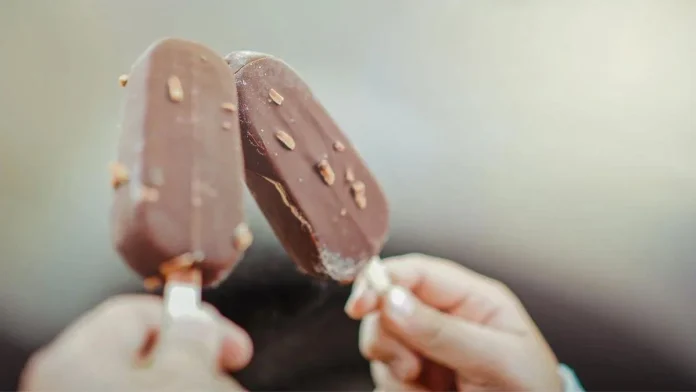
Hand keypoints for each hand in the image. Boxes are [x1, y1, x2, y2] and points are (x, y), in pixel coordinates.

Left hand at [20, 295, 251, 390]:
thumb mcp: (186, 378)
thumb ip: (193, 339)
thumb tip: (196, 321)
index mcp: (77, 358)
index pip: (139, 312)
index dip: (196, 320)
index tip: (235, 345)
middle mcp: (64, 383)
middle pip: (141, 352)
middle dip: (195, 360)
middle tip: (228, 373)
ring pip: (139, 381)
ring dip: (185, 382)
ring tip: (219, 390)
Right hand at [345, 254, 561, 390]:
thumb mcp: (496, 360)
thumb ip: (444, 331)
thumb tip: (392, 300)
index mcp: (472, 300)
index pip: (417, 272)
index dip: (382, 280)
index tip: (360, 304)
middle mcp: (445, 319)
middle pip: (387, 307)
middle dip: (388, 338)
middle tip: (411, 368)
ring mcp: (427, 350)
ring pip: (381, 344)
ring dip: (394, 371)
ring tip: (427, 388)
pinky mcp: (416, 378)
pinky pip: (385, 376)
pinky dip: (398, 390)